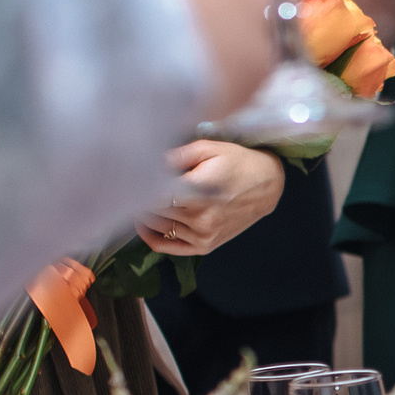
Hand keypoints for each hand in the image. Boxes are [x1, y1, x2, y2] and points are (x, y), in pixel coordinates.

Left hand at [136, 141, 285, 255]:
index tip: (125, 175)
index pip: (152, 193)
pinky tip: (143, 222)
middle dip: (137, 196)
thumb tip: (145, 159)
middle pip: (150, 210)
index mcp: (199, 191)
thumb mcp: (208, 149)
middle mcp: (200, 217)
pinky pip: (166, 246)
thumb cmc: (238, 162)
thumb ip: (175, 155)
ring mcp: (202, 235)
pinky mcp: (204, 246)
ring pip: (156, 226)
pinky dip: (149, 236)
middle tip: (129, 182)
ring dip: (143, 212)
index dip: (134, 185)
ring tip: (137, 196)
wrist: (268, 186)